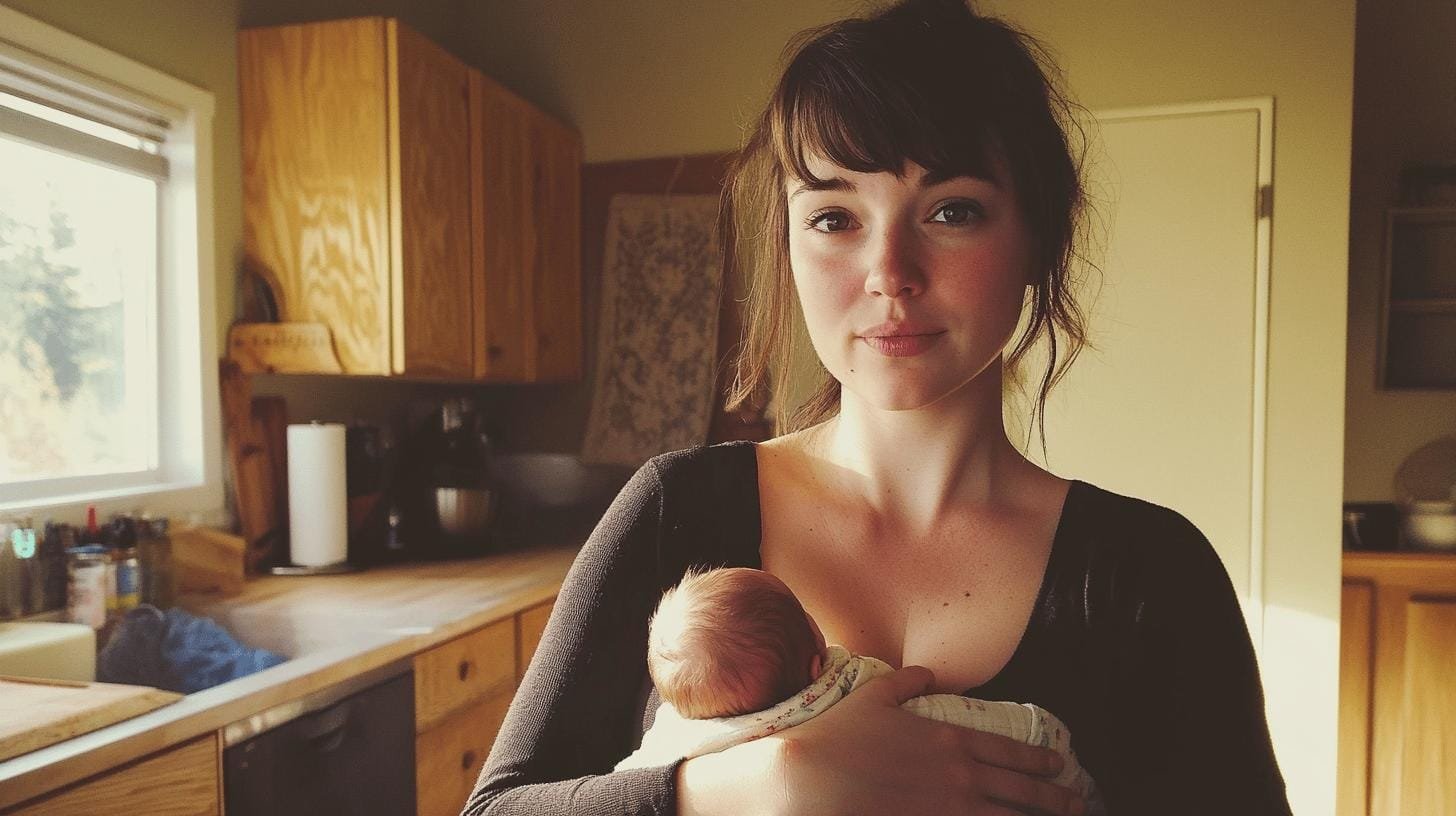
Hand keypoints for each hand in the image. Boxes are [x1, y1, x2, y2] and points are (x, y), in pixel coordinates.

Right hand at [771, 665, 1084, 815]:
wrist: (812, 779)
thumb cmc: (839, 736)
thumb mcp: (874, 697)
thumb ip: (907, 683)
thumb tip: (927, 673)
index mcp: (950, 739)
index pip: (1010, 751)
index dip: (1039, 760)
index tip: (1059, 765)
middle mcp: (961, 775)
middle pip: (1023, 790)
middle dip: (1055, 798)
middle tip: (1077, 802)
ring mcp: (951, 809)